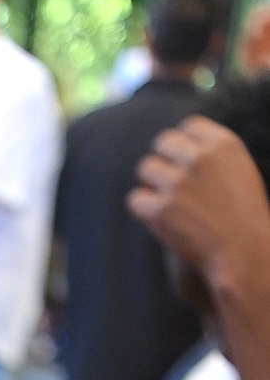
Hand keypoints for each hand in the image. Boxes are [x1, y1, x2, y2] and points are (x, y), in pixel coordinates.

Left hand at [129, 116, 269, 285]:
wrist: (245, 253)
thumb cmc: (245, 217)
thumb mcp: (240, 171)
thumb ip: (214, 154)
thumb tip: (183, 144)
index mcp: (223, 144)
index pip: (188, 126)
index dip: (183, 144)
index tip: (185, 162)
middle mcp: (199, 158)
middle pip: (162, 142)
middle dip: (165, 161)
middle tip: (172, 185)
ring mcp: (178, 182)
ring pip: (146, 168)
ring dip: (152, 184)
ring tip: (168, 203)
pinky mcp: (161, 209)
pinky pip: (135, 199)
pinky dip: (143, 210)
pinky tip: (159, 219)